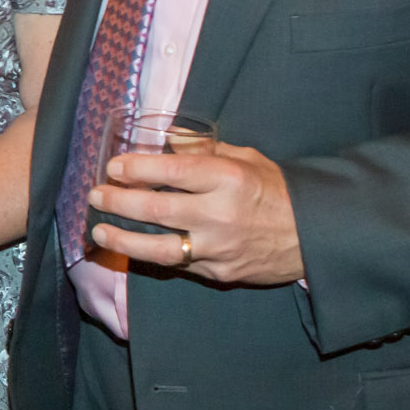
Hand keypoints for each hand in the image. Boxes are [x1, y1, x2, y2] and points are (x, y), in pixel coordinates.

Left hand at [85, 141, 303, 285]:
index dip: (136, 169)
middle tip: (95, 196)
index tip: (113, 167)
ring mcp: (218, 248)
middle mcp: (220, 215)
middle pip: (156, 210)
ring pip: (160, 248)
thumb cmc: (277, 191)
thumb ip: (204, 150)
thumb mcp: (246, 158)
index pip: (171, 172)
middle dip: (118, 202)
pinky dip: (152, 257)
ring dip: (124, 240)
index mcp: (227, 179)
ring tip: (100, 231)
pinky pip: (179, 266)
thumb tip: (169, 137)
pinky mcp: (219, 273)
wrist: (314, 236)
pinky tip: (133, 249)